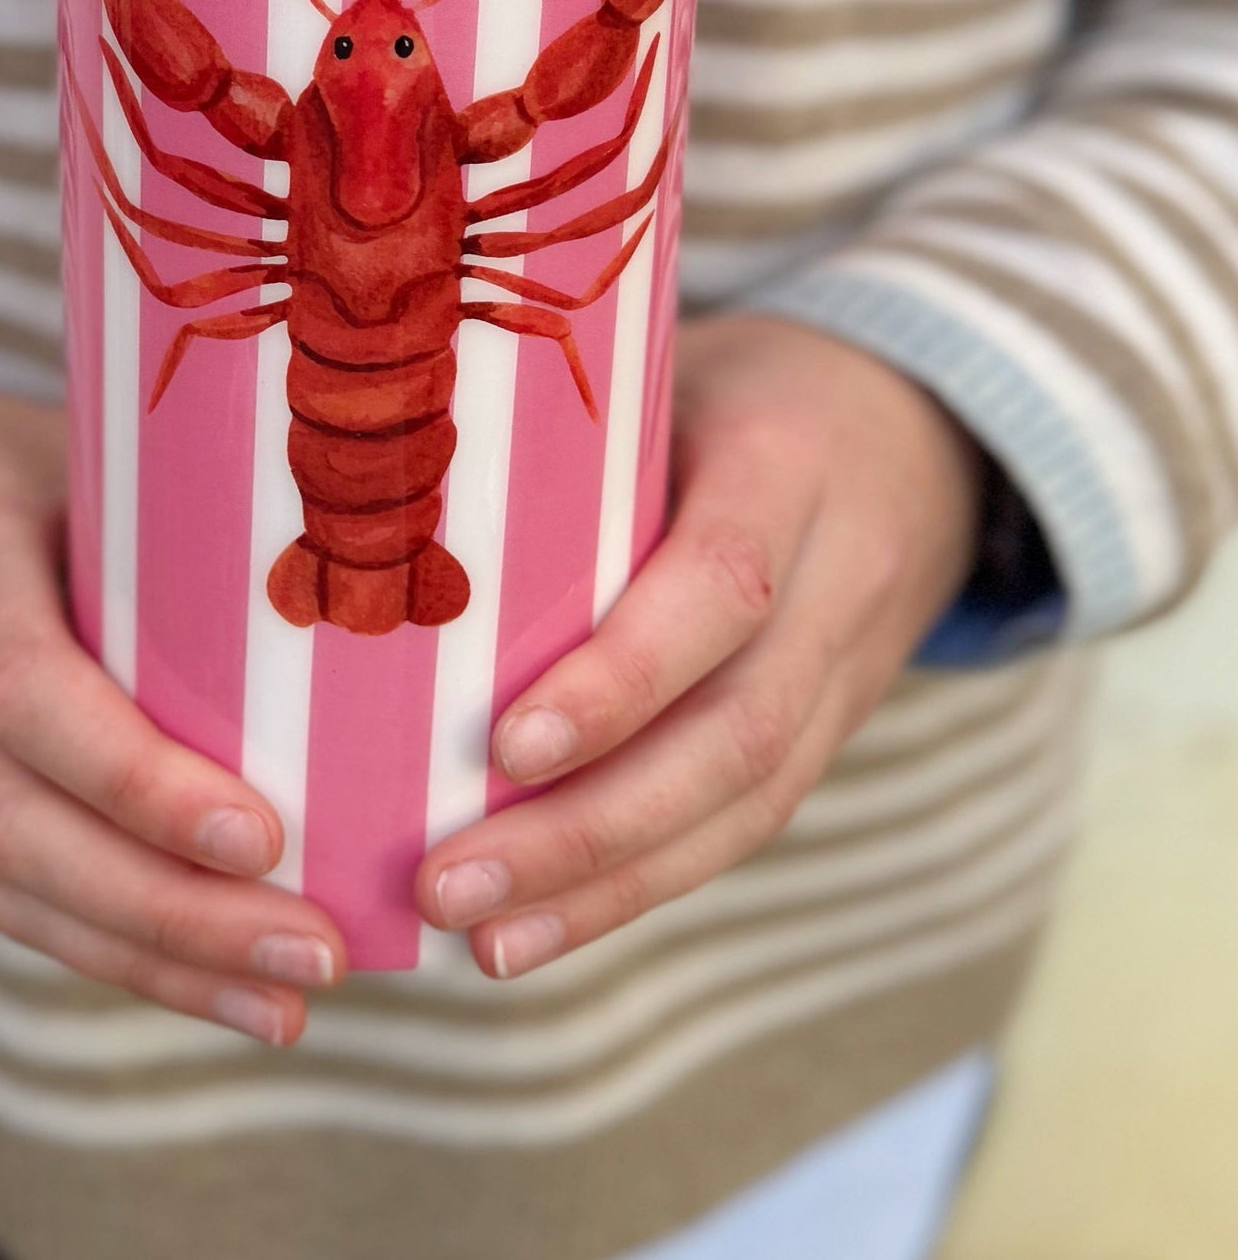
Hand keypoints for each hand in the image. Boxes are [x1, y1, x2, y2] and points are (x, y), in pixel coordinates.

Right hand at [0, 382, 344, 1041]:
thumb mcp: (65, 437)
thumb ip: (175, 487)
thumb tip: (362, 527)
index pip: (21, 685)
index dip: (132, 776)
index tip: (262, 834)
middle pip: (14, 822)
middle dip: (165, 906)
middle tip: (313, 944)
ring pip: (7, 886)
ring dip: (156, 959)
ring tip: (291, 996)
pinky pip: (11, 901)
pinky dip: (122, 958)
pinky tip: (229, 994)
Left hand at [417, 313, 981, 976]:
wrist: (921, 434)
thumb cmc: (742, 384)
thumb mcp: (676, 362)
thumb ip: (569, 418)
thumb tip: (377, 452)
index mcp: (790, 467)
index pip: (721, 585)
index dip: (624, 677)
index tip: (506, 742)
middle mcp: (838, 584)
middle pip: (735, 735)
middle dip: (588, 828)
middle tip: (448, 880)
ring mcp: (847, 675)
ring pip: (745, 806)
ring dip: (605, 887)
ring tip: (478, 936)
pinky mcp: (829, 736)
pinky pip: (743, 825)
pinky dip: (637, 887)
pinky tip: (536, 930)